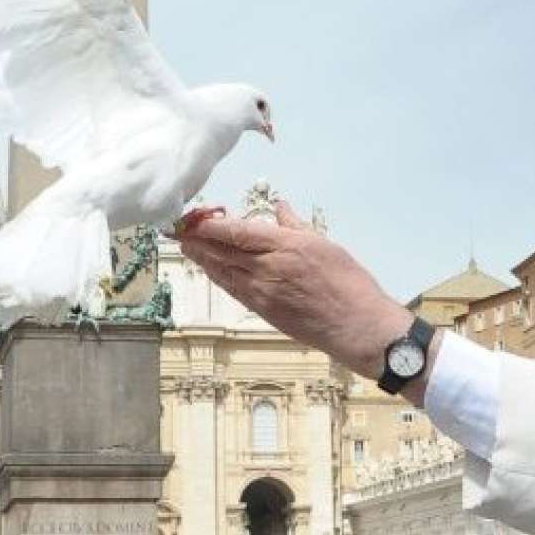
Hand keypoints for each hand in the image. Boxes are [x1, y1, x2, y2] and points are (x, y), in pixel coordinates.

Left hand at [179, 203, 413, 381]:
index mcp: (285, 247)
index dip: (207, 224)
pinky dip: (218, 276)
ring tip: (186, 245)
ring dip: (201, 257)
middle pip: (221, 251)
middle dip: (195, 239)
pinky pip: (233, 289)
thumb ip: (296, 226)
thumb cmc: (349, 286)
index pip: (235, 231)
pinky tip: (210, 269)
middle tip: (177, 228)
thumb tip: (280, 208)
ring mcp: (263, 293)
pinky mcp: (264, 311)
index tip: (191, 216)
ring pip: (222, 271)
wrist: (357, 326)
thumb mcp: (325, 244)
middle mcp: (268, 269)